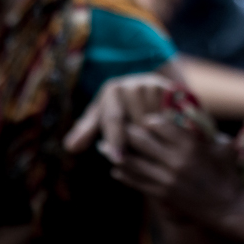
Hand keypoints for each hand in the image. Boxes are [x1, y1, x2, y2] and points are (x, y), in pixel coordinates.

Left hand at [64, 72, 187, 163]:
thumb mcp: (101, 115)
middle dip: (135, 144)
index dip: (115, 139)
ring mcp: (155, 86)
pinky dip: (168, 132)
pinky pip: (171, 118)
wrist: (148, 87)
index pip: (113, 118)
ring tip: (153, 152)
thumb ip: (86, 131)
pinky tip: (166, 143)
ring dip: (153, 141)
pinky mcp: (173, 91)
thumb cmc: (120, 106)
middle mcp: (134, 84)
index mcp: (113, 90)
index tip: (117, 159)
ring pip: (155, 122)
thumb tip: (70, 147)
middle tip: (139, 159)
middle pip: (136, 122)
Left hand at [114, 111, 243, 226]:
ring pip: (134, 163)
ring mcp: (166, 180)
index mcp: (191, 146)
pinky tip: (116, 169)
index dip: (150, 119)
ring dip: (117, 153)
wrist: (228, 207)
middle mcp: (175, 162)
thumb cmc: (228, 174)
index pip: (161, 126)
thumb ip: (207, 132)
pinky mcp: (162, 195)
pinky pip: (137, 182)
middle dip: (128, 131)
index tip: (144, 117)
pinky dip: (124, 175)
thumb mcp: (223, 148)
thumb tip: (193, 115)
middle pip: (142, 141)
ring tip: (104, 147)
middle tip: (117, 124)